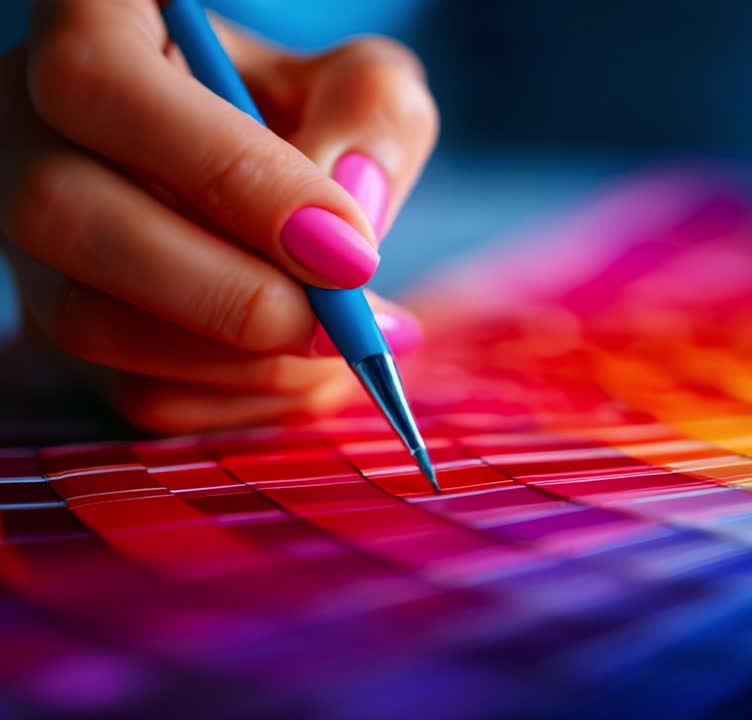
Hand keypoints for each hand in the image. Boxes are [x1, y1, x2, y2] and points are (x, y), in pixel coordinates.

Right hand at [0, 1, 437, 432]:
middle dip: (230, 293)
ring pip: (89, 321)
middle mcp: (23, 128)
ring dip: (241, 359)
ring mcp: (26, 242)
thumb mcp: (356, 85)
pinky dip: (239, 396)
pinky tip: (307, 367)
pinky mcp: (59, 333)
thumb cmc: (306, 115)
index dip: (229, 176)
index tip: (348, 246)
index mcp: (90, 27)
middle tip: (346, 323)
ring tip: (347, 343)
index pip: (103, 84)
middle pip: (67, 214)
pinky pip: (131, 390)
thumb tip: (347, 221)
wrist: (265, 180)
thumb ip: (372, 121)